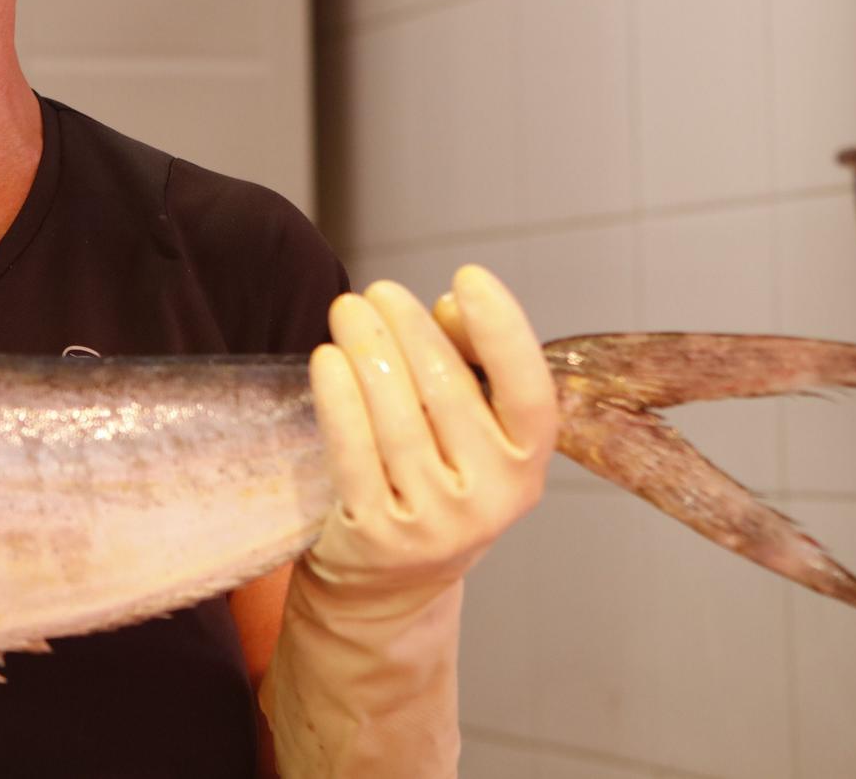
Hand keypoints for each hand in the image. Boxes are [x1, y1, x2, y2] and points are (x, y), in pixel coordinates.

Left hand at [305, 264, 556, 604]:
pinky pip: (354, 455)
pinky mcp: (377, 536)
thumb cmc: (433, 473)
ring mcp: (434, 525)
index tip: (467, 276)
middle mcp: (491, 500)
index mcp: (527, 465)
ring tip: (347, 309)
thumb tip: (446, 306)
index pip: (529, 394)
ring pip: (398, 421)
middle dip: (409, 332)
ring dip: (368, 354)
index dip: (503, 332)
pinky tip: (327, 359)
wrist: (391, 578)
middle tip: (377, 291)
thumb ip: (467, 361)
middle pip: (449, 396)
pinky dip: (339, 402)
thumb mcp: (468, 427)